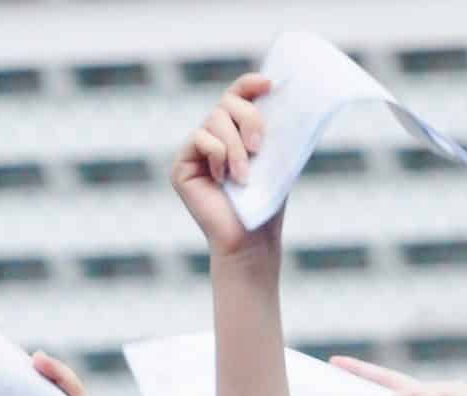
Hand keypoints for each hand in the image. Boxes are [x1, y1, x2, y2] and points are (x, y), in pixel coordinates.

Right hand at [170, 73, 279, 258]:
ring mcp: (195, 149)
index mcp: (236, 132)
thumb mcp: (276, 158)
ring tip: (244, 176)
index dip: (250, 84)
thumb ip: (273, 129)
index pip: (238, 96)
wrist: (252, 240)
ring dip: (236, 147)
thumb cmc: (266, 203)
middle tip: (260, 147)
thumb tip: (285, 97)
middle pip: (227, 102)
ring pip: (215, 120)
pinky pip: (200, 139)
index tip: (269, 83)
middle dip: (248, 118)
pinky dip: (217, 155)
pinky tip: (222, 179)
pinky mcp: (181, 164)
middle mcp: (213, 136)